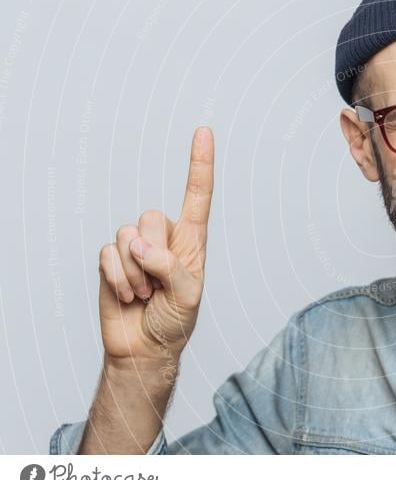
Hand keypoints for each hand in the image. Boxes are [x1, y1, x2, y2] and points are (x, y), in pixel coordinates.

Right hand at [97, 127, 213, 369]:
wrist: (145, 348)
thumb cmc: (175, 320)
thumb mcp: (188, 296)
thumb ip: (171, 266)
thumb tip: (140, 245)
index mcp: (192, 240)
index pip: (197, 196)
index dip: (200, 164)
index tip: (204, 132)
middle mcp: (163, 237)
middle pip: (151, 217)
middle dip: (153, 254)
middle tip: (159, 285)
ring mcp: (135, 248)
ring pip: (127, 235)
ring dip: (135, 272)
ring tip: (145, 293)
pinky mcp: (112, 260)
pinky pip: (107, 254)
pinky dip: (117, 279)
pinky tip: (128, 296)